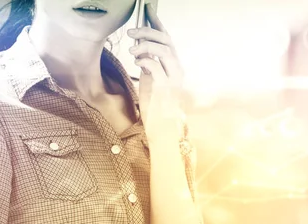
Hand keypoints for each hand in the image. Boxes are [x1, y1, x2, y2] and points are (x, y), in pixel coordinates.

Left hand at [128, 4, 185, 142]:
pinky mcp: (166, 90)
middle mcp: (177, 70)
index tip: (147, 10)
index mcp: (174, 65)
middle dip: (148, 32)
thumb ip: (148, 63)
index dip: (157, 24)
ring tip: (131, 50)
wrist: (161, 128)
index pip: (167, 39)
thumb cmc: (155, 104)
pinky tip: (137, 63)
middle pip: (166, 41)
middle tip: (131, 31)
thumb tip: (139, 46)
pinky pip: (157, 69)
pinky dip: (146, 62)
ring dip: (146, 46)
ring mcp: (174, 80)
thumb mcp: (150, 79)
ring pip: (165, 52)